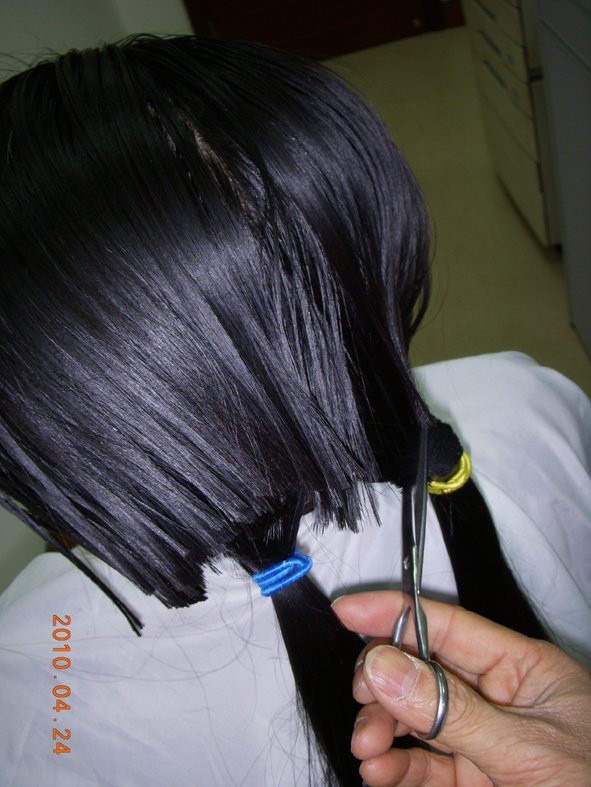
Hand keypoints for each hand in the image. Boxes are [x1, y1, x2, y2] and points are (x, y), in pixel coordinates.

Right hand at [332, 591, 590, 785]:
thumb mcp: (524, 749)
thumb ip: (451, 711)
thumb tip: (382, 665)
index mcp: (520, 668)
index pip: (446, 625)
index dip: (393, 613)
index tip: (345, 611)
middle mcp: (496, 697)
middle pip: (422, 671)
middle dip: (384, 682)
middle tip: (362, 697)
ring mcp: (483, 739)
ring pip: (416, 718)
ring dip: (383, 728)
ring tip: (367, 749)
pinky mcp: (473, 779)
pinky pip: (424, 764)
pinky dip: (396, 766)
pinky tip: (378, 772)